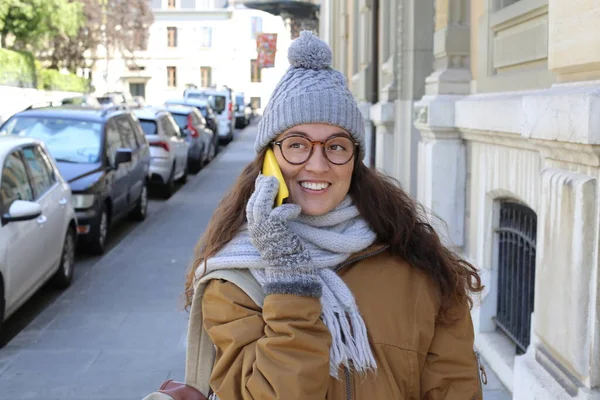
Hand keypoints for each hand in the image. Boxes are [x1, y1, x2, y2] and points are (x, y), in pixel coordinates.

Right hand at [246, 175, 320, 296]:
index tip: (262, 181)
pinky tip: (295, 210)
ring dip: (268, 192)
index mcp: (255, 232)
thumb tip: (279, 205)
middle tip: (269, 178)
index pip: (251, 208)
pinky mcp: (275, 232)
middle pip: (253, 204)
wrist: (292, 272)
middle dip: (260, 188)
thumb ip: (274, 223)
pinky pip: (279, 213)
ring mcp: (264, 232)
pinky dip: (288, 209)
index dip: (257, 193)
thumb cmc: (288, 255)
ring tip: (277, 182)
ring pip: (260, 205)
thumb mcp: (278, 236)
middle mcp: (256, 231)